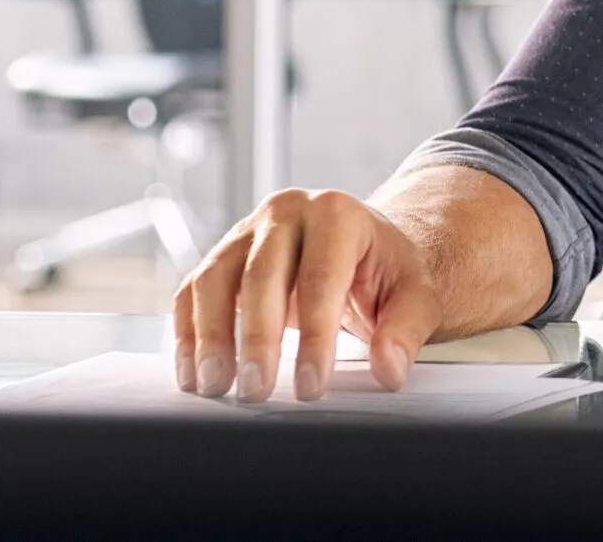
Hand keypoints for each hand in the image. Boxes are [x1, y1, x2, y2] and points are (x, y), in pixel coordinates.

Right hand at [174, 188, 442, 400]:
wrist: (361, 247)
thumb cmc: (386, 272)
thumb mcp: (415, 295)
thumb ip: (405, 331)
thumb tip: (389, 370)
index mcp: (338, 214)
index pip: (321, 278)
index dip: (315, 336)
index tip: (311, 386)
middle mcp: (287, 212)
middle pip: (261, 276)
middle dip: (256, 339)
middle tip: (255, 391)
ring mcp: (247, 231)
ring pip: (214, 280)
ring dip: (211, 337)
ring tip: (215, 386)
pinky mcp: (221, 256)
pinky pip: (192, 292)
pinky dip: (188, 333)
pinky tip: (194, 372)